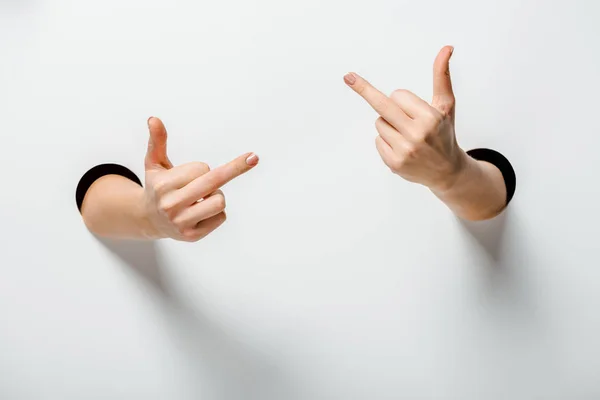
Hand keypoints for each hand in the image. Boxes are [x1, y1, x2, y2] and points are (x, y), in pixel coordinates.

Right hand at [143, 117, 258, 240]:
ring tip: (201, 198)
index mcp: (164, 185)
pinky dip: (216, 212)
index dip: (201, 168)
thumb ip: (157, 141)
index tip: (191, 174)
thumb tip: (154, 119)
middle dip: (235, 168)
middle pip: (214, 182)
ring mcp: (181, 223)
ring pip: (220, 202)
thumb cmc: (158, 187)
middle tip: (254, 157)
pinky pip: (221, 217)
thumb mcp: (154, 163)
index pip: (202, 168)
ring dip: (216, 196)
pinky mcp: (192, 236)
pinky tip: (200, 213)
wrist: (148, 219)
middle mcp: (171, 205)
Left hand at [344, 46, 465, 191]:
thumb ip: (442, 76)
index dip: (403, 99)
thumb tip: (446, 48)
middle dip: (364, 89)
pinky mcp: (394, 163)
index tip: (412, 108)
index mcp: (430, 117)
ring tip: (408, 136)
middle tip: (347, 76)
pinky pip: (377, 140)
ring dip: (388, 125)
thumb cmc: (444, 132)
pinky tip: (403, 148)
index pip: (398, 95)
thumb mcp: (446, 104)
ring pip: (379, 124)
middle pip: (382, 106)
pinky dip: (386, 141)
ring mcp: (404, 150)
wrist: (447, 170)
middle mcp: (417, 134)